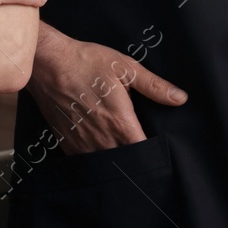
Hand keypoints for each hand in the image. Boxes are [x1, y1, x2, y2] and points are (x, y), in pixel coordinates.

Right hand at [26, 23, 186, 154]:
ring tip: (122, 149)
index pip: (143, 153)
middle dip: (136, 160)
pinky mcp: (67, 143)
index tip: (159, 149)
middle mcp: (102, 139)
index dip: (153, 155)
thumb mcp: (125, 68)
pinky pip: (86, 161)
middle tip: (141, 149)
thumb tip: (180, 98)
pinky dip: (96, 158)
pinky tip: (101, 146)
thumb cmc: (85, 62)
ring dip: (116, 160)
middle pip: (126, 163)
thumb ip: (154, 86)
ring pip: (106, 165)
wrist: (47, 64)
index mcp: (120, 122)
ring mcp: (83, 144)